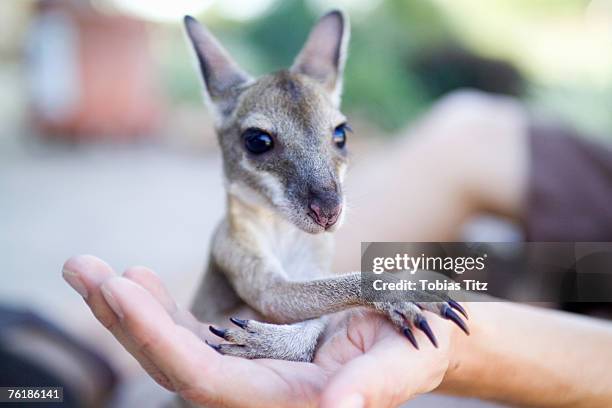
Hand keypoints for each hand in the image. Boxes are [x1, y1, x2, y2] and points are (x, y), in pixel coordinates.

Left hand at [62, 255, 455, 406]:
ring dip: (129, 309)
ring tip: (94, 271)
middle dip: (123, 318)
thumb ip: (371, 389)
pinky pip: (190, 331)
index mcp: (280, 401)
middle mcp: (251, 390)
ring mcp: (244, 368)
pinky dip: (159, 307)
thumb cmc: (409, 354)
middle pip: (170, 361)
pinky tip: (139, 280)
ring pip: (171, 344)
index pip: (200, 377)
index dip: (156, 337)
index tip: (118, 289)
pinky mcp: (247, 346)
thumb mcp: (398, 365)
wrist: (412, 342)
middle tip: (83, 269)